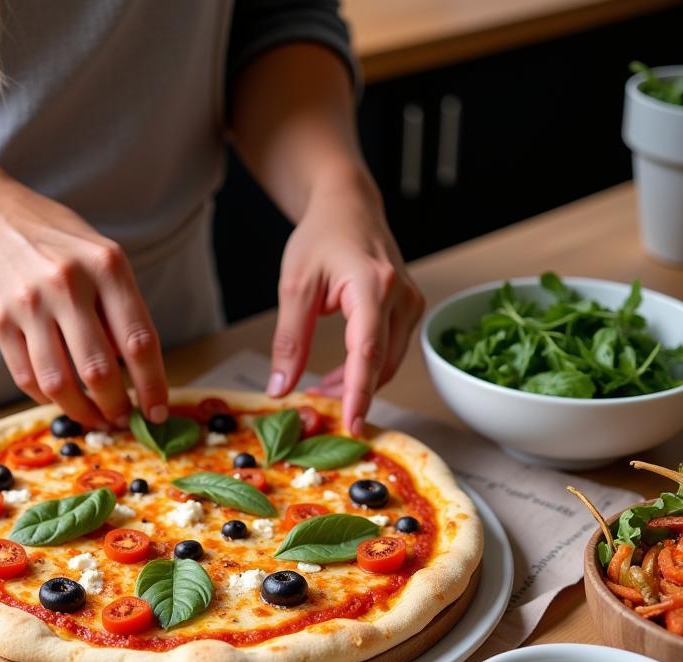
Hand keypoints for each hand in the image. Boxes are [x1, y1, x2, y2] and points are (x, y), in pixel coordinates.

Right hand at [0, 171, 168, 427]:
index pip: (139, 341)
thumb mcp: (101, 257)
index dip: (152, 385)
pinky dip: (48, 398)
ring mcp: (29, 304)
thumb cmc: (55, 240)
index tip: (157, 411)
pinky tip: (61, 399)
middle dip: (116, 406)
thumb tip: (134, 367)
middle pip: (99, 370)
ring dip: (82, 412)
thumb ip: (121, 307)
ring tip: (95, 418)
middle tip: (122, 419)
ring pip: (59, 383)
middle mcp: (68, 284)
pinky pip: (26, 378)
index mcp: (106, 267)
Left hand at [266, 169, 423, 435]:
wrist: (348, 205)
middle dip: (351, 395)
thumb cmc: (321, 237)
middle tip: (316, 411)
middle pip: (381, 364)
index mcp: (373, 285)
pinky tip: (338, 377)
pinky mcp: (410, 310)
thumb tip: (280, 388)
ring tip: (320, 393)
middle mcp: (401, 296)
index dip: (358, 393)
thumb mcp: (295, 287)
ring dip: (357, 385)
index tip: (351, 425)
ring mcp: (411, 303)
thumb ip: (289, 340)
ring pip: (389, 363)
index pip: (367, 352)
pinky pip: (391, 352)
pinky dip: (366, 370)